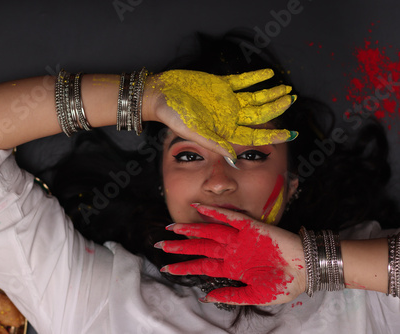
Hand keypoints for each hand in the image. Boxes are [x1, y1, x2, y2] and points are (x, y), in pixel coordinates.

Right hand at [151, 69, 296, 164]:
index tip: (291, 134)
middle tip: (292, 100)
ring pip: (254, 97)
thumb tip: (234, 158)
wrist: (159, 94)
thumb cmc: (173, 115)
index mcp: (224, 130)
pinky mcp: (220, 84)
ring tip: (286, 88)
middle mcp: (228, 116)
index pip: (254, 135)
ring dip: (270, 93)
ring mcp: (225, 100)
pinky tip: (268, 74)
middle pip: (258, 114)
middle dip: (276, 108)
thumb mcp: (194, 131)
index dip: (273, 135)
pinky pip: (241, 81)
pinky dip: (254, 77)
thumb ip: (214, 143)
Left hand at [155, 204, 305, 304]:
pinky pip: (229, 218)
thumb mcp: (255, 296)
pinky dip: (214, 212)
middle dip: (180, 247)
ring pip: (209, 232)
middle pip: (201, 247)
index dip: (184, 267)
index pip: (202, 266)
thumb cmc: (284, 284)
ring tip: (172, 228)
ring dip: (191, 229)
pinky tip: (199, 207)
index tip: (167, 268)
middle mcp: (232, 252)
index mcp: (232, 268)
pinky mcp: (251, 227)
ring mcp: (240, 238)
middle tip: (160, 244)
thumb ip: (230, 296)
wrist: (307, 270)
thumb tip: (204, 298)